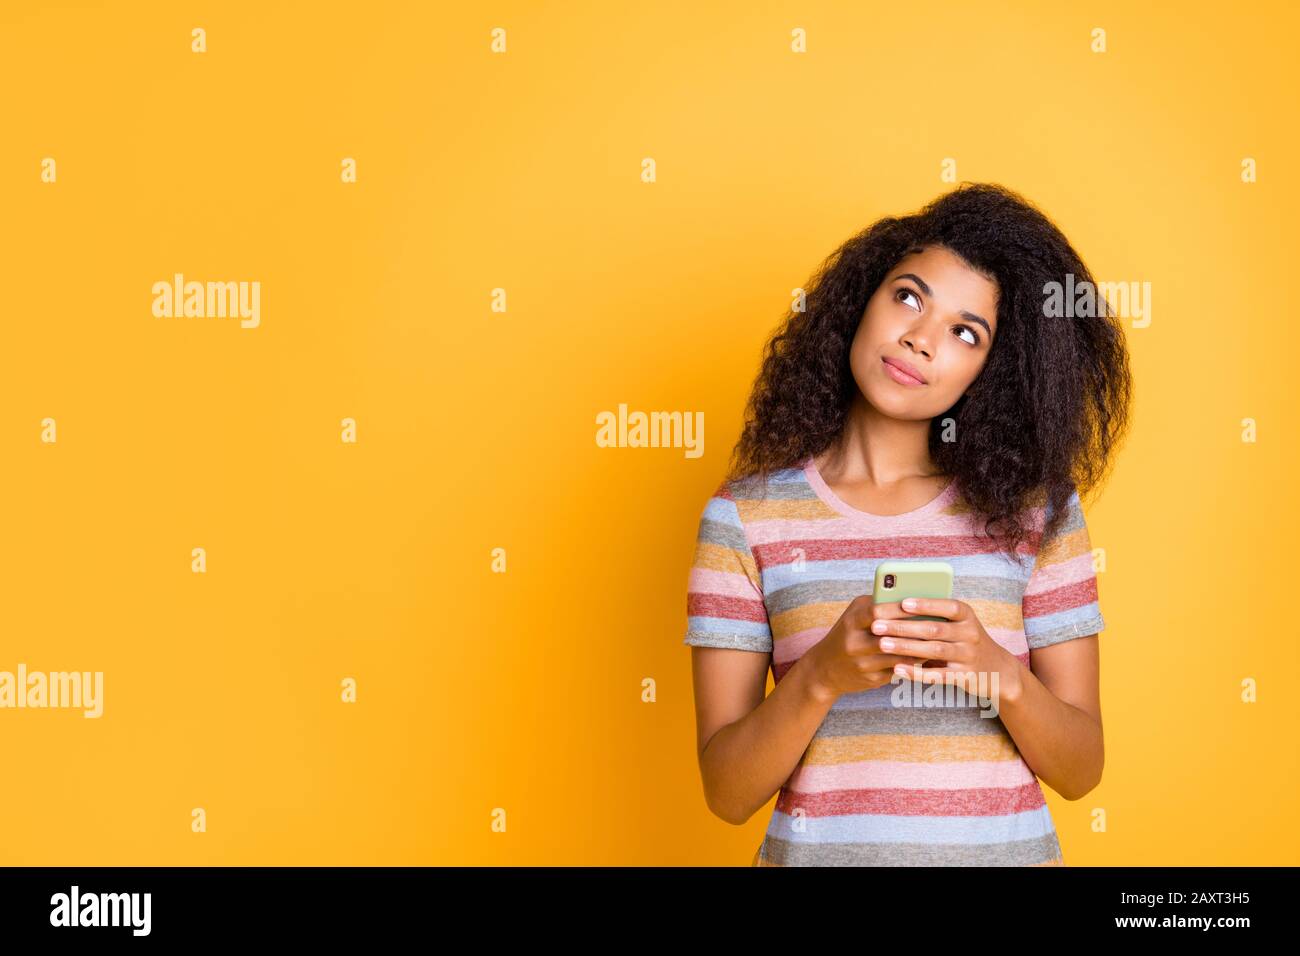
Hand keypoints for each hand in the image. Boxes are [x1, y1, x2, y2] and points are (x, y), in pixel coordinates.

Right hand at [801, 595, 928, 702]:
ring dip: (920, 649)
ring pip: (899, 656)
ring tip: (938, 641)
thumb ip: (876, 605)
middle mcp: (854, 643)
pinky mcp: (871, 680)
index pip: (877, 611)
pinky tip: (927, 657)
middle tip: (937, 625)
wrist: (824, 669)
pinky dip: (914, 663)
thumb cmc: (846, 635)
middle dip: (915, 631)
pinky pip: (899, 670)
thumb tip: (909, 598)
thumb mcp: (854, 615)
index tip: (920, 605)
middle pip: (891, 636)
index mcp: (851, 622)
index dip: (899, 609)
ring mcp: (863, 664)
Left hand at [869, 597, 1022, 700]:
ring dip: (905, 647)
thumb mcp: (959, 624)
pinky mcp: (964, 677)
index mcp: (966, 616)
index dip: (925, 605)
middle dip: (903, 627)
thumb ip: (935, 616)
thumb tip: (896, 606)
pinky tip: (897, 669)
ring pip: (933, 650)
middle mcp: (970, 634)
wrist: (996, 669)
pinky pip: (937, 675)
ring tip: (881, 644)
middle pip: (934, 629)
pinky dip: (916, 672)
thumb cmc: (965, 640)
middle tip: (877, 625)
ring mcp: (968, 656)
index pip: (947, 606)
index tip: (902, 602)